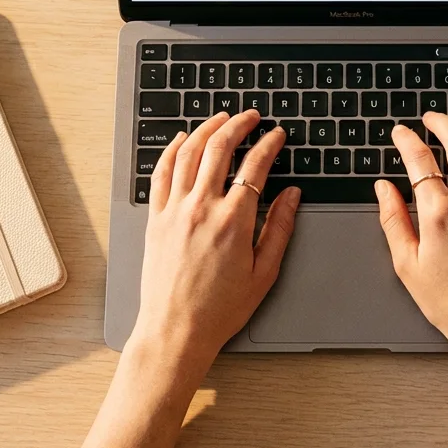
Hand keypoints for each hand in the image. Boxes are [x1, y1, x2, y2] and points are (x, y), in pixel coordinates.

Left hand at [130, 110, 300, 365]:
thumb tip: (291, 195)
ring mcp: (174, 211)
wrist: (175, 331)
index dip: (269, 144)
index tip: (277, 135)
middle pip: (220, 148)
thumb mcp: (264, 273)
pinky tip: (182, 140)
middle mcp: (202, 209)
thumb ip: (279, 228)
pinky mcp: (155, 218)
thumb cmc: (220, 309)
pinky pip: (161, 173)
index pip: (255, 167)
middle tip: (251, 116)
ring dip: (206, 128)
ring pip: (188, 153)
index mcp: (233, 222)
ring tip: (221, 118)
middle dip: (238, 124)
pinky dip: (172, 149)